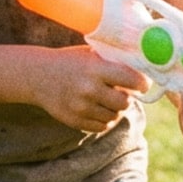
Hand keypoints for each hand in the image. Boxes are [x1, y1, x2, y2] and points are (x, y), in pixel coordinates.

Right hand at [29, 47, 148, 134]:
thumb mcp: (91, 54)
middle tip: (125, 92)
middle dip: (128, 98)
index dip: (142, 83)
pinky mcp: (75, 121)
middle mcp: (89, 89)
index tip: (143, 84)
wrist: (38, 76)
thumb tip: (144, 70)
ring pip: (114, 116)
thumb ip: (114, 62)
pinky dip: (105, 120)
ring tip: (109, 100)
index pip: (132, 79)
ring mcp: (81, 107)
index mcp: (96, 69)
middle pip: (125, 102)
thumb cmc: (71, 61)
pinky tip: (99, 109)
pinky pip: (101, 127)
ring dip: (116, 109)